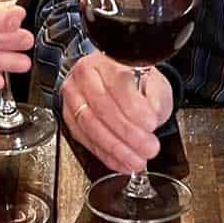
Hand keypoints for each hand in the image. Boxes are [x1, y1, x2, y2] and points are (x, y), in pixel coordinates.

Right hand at [61, 51, 172, 172]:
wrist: (123, 85)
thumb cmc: (137, 83)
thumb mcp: (154, 84)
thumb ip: (153, 98)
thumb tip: (150, 115)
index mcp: (107, 61)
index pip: (118, 84)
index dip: (134, 108)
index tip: (151, 124)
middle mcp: (85, 75)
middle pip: (102, 107)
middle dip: (128, 133)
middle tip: (149, 147)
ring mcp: (74, 96)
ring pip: (91, 126)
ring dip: (117, 148)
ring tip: (137, 160)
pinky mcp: (69, 117)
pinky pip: (86, 140)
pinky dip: (106, 155)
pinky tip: (122, 162)